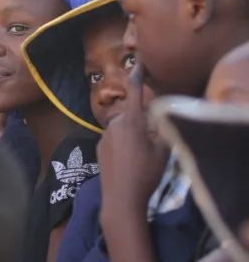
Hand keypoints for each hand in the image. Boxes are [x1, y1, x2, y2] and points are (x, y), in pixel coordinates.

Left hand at [98, 67, 167, 218]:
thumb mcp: (163, 150)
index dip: (137, 77)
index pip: (136, 93)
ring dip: (132, 137)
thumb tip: (161, 117)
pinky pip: (114, 141)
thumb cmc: (146, 173)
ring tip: (139, 160)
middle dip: (142, 125)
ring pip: (123, 130)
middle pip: (132, 116)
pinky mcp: (98, 148)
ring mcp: (104, 137)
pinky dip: (123, 146)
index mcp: (132, 122)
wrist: (121, 199)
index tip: (138, 62)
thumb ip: (163, 128)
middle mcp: (114, 125)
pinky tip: (127, 164)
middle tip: (151, 147)